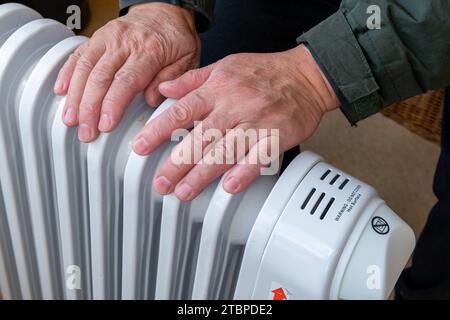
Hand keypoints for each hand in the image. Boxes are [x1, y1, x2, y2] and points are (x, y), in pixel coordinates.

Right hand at [55, 2, 199, 141]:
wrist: (166, 11)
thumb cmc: (177, 39)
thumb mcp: (188, 59)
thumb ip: (172, 80)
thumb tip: (151, 100)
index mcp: (149, 50)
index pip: (126, 81)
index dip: (112, 105)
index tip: (105, 125)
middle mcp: (125, 43)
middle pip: (101, 77)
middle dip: (90, 108)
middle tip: (86, 132)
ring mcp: (108, 38)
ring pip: (85, 67)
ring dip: (75, 96)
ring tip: (70, 120)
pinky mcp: (97, 37)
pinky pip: (78, 54)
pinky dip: (67, 73)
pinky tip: (61, 91)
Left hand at [133, 45, 340, 200]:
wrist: (306, 76)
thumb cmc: (264, 71)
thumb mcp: (225, 65)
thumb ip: (192, 79)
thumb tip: (164, 90)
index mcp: (218, 89)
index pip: (182, 111)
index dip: (158, 131)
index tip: (140, 148)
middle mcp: (234, 106)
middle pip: (200, 138)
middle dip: (177, 163)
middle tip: (160, 183)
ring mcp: (257, 122)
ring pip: (225, 151)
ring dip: (203, 174)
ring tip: (184, 192)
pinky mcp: (277, 136)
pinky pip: (259, 157)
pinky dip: (244, 172)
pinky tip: (228, 187)